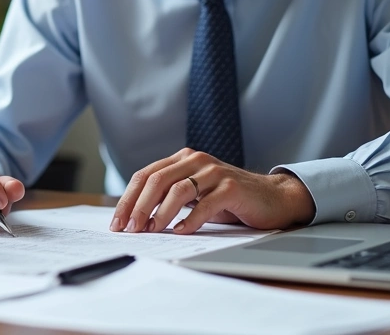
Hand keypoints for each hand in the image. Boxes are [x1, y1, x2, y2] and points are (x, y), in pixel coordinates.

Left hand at [111, 148, 314, 234]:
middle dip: (139, 207)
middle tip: (130, 228)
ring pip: (178, 189)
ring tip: (152, 230)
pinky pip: (205, 204)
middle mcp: (196, 160)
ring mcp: (215, 172)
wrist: (272, 198)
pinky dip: (190, 219)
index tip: (117, 222)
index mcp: (182, 159)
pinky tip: (181, 231)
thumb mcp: (194, 194)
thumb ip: (168, 197)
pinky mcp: (232, 187)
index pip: (145, 175)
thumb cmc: (228, 199)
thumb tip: (134, 218)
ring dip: (160, 213)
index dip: (128, 199)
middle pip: (157, 180)